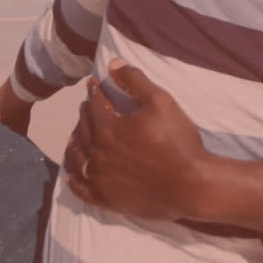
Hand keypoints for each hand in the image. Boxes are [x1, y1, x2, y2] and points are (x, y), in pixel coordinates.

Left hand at [63, 60, 211, 221]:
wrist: (190, 185)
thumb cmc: (177, 141)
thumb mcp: (160, 102)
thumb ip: (135, 81)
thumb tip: (113, 63)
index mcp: (107, 128)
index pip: (94, 104)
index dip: (94, 91)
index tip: (93, 84)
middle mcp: (97, 153)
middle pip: (83, 129)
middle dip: (84, 114)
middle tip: (85, 106)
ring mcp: (99, 178)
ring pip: (77, 157)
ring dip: (74, 143)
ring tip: (76, 136)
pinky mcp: (105, 199)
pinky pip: (80, 188)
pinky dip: (73, 178)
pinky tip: (72, 173)